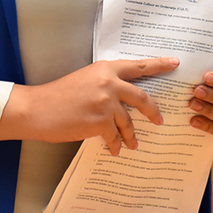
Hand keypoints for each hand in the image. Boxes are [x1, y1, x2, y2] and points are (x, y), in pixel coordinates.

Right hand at [0, 57, 178, 155]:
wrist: (37, 109)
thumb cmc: (58, 96)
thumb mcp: (85, 80)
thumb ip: (106, 84)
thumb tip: (124, 98)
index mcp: (105, 69)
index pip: (138, 66)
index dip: (158, 65)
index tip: (174, 63)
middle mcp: (108, 83)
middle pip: (142, 98)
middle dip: (154, 111)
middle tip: (160, 120)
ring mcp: (105, 102)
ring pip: (128, 122)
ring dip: (131, 136)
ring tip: (133, 144)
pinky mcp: (99, 121)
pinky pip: (115, 136)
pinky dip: (115, 145)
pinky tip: (114, 150)